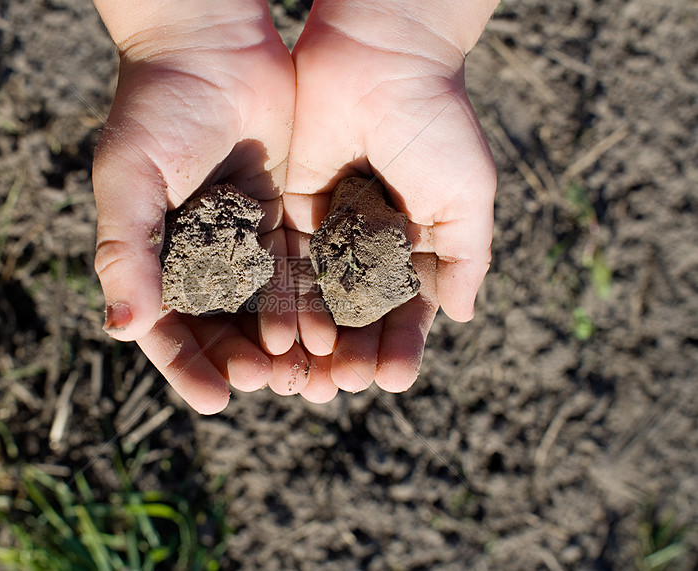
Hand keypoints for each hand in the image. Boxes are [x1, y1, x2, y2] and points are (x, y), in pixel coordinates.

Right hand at [92, 1, 300, 412]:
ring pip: (258, 308)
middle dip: (240, 360)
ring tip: (305, 375)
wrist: (211, 47)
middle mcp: (194, 255)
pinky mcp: (278, 216)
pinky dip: (306, 303)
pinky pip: (293, 270)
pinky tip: (326, 332)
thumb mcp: (129, 181)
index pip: (166, 327)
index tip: (214, 400)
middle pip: (217, 326)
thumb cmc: (156, 110)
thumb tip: (121, 330)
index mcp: (150, 254)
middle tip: (268, 385)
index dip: (187, 366)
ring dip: (279, 344)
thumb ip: (126, 253)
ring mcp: (238, 238)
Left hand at [284, 1, 497, 396]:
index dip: (401, 345)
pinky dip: (285, 303)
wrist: (382, 57)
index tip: (393, 379)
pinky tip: (283, 339)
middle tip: (342, 387)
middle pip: (358, 314)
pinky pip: (285, 264)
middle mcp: (368, 243)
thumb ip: (467, 257)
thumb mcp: (467, 196)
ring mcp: (328, 228)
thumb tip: (463, 316)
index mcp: (415, 242)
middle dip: (352, 352)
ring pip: (319, 299)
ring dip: (315, 341)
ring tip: (310, 378)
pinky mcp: (289, 209)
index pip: (406, 308)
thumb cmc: (436, 124)